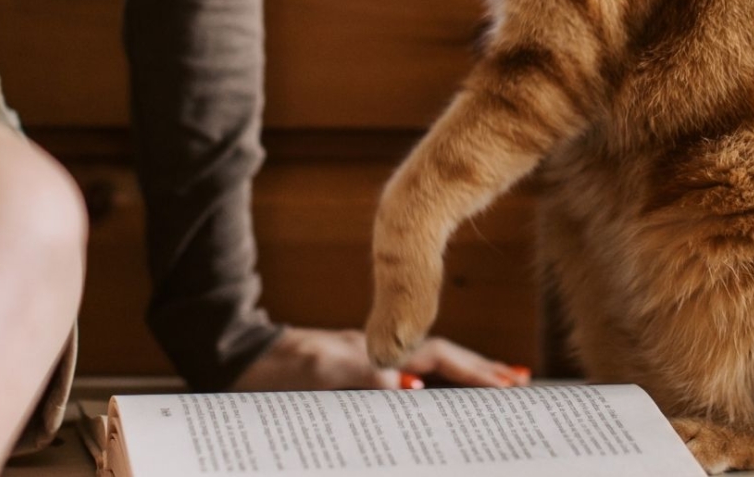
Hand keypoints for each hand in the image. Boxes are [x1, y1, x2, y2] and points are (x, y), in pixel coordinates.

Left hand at [229, 326, 529, 391]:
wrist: (236, 362)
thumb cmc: (273, 371)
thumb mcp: (319, 372)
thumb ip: (366, 377)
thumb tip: (411, 387)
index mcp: (376, 348)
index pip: (438, 359)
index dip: (476, 372)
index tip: (512, 384)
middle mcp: (375, 354)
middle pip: (438, 362)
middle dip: (479, 374)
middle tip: (517, 387)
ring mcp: (363, 366)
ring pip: (421, 373)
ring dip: (456, 385)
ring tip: (491, 394)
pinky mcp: (348, 383)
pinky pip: (399, 389)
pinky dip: (425, 395)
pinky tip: (431, 405)